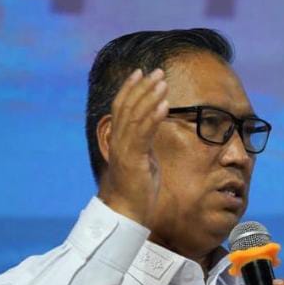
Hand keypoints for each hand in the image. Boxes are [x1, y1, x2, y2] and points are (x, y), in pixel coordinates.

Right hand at [97, 68, 168, 227]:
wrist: (126, 213)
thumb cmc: (136, 190)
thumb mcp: (142, 162)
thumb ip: (144, 144)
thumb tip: (152, 132)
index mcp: (119, 140)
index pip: (121, 107)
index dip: (130, 88)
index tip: (141, 72)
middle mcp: (118, 141)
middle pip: (127, 106)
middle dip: (142, 87)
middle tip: (157, 71)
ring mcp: (124, 149)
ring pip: (135, 116)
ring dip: (150, 97)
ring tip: (163, 82)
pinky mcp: (133, 159)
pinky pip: (144, 133)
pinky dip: (154, 116)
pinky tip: (165, 105)